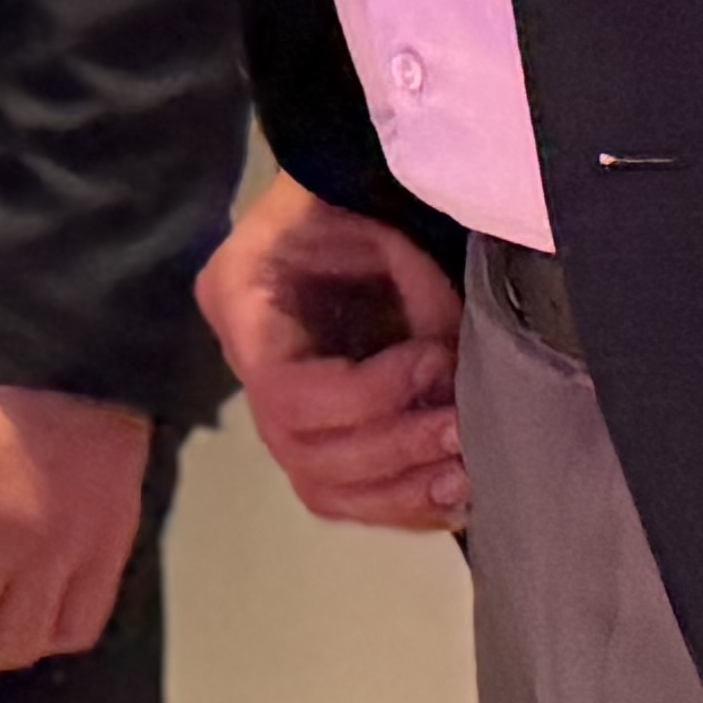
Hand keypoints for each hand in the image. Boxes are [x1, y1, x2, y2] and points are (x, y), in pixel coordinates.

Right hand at [198, 172, 468, 533]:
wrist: (338, 200)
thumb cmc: (351, 201)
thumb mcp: (383, 227)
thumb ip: (419, 296)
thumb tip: (456, 373)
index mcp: (239, 302)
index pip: (284, 392)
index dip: (366, 395)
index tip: (433, 361)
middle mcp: (242, 365)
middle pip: (300, 453)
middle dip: (391, 449)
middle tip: (460, 429)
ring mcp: (272, 405)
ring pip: (320, 489)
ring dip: (399, 492)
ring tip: (463, 474)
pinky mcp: (312, 429)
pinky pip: (344, 496)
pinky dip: (401, 503)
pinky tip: (451, 492)